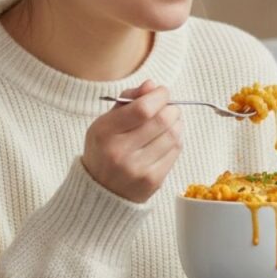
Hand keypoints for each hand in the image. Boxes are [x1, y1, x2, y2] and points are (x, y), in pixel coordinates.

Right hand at [82, 80, 182, 202]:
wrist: (100, 191)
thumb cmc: (105, 150)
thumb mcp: (105, 122)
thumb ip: (128, 101)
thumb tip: (152, 85)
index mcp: (105, 133)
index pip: (143, 109)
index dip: (159, 96)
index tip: (162, 92)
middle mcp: (120, 152)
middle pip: (162, 121)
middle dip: (171, 108)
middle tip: (169, 107)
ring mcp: (137, 169)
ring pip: (173, 135)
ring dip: (177, 123)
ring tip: (169, 121)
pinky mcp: (152, 181)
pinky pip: (175, 152)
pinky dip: (176, 139)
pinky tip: (167, 138)